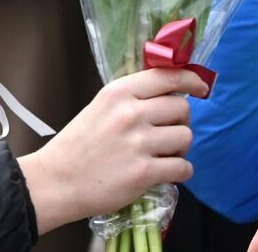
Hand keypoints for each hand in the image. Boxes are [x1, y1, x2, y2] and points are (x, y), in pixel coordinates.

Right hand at [17, 67, 209, 234]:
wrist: (57, 180)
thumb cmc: (77, 145)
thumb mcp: (100, 108)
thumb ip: (131, 99)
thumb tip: (169, 96)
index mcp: (117, 93)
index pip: (166, 76)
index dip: (190, 80)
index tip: (200, 87)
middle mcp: (130, 113)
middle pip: (182, 109)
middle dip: (180, 122)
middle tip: (167, 134)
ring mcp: (138, 143)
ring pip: (186, 138)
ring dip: (180, 149)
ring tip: (163, 155)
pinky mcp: (144, 172)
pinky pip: (183, 167)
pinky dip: (180, 172)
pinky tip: (164, 173)